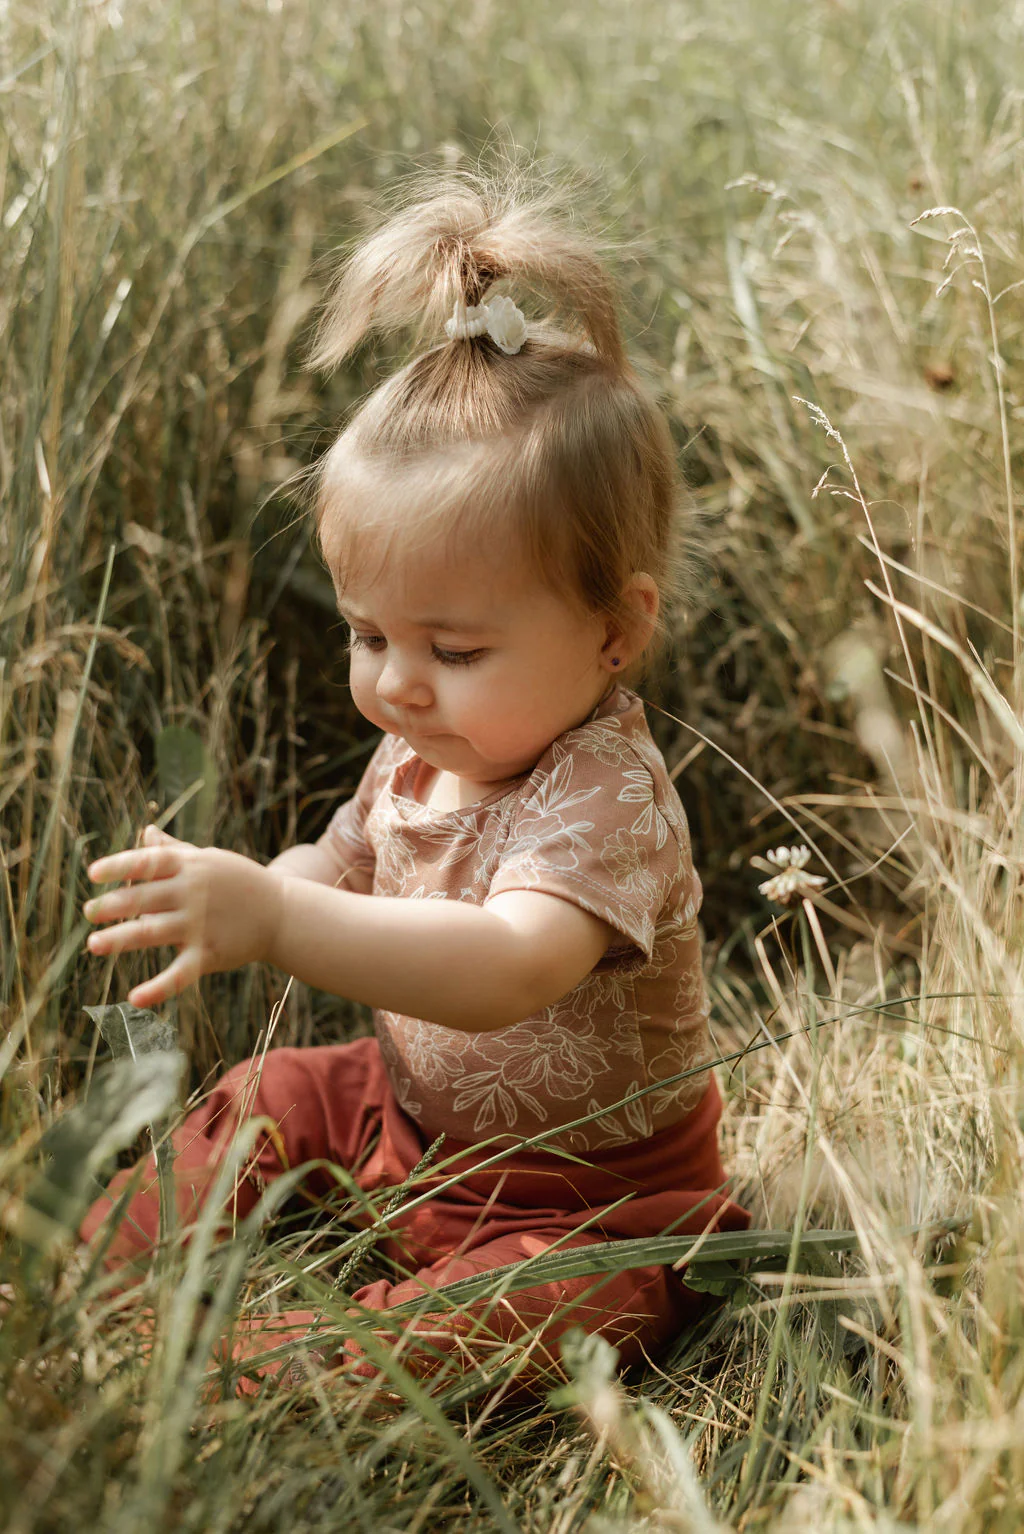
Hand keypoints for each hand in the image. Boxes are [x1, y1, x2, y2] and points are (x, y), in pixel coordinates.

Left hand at [84, 826, 283, 1007]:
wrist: (282, 913)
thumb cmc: (239, 882)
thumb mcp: (209, 860)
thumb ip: (174, 850)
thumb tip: (145, 832)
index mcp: (190, 866)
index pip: (147, 862)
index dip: (118, 866)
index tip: (93, 874)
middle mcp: (193, 893)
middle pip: (144, 897)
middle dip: (113, 906)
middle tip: (89, 913)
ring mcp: (201, 924)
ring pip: (152, 932)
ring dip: (121, 939)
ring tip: (94, 945)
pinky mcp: (210, 954)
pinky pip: (180, 972)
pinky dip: (158, 987)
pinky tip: (135, 997)